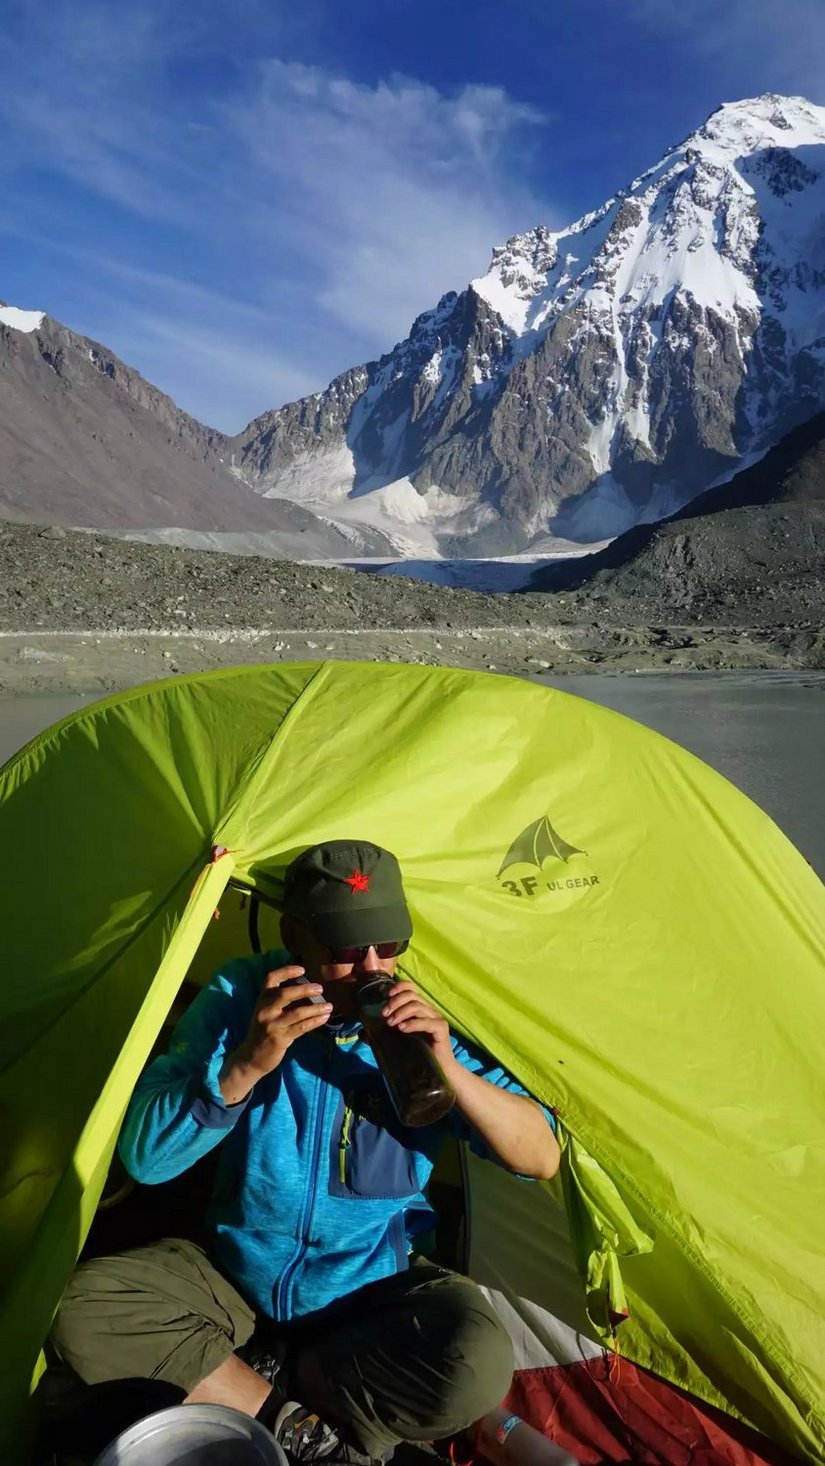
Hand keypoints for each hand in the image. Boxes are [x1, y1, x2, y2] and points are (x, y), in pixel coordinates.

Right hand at [220, 966, 331, 1101]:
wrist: (251, 1057)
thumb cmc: (263, 1031)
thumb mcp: (267, 1012)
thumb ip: (280, 1001)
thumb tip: (308, 990)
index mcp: (261, 999)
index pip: (270, 978)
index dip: (286, 971)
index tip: (302, 969)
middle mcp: (265, 1009)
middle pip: (285, 994)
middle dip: (305, 990)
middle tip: (320, 988)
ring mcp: (272, 1024)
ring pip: (297, 1013)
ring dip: (316, 1008)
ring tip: (329, 1006)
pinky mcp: (280, 1038)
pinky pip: (301, 1027)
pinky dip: (315, 1021)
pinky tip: (324, 1018)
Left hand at [381, 981, 456, 1075]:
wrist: (435, 1073)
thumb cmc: (417, 1054)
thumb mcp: (395, 1041)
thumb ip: (380, 1035)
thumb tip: (361, 1032)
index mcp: (419, 1009)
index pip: (411, 988)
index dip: (399, 987)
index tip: (386, 996)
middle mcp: (429, 1010)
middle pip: (412, 995)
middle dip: (395, 1002)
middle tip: (384, 1015)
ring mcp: (436, 1019)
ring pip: (418, 1006)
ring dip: (401, 1012)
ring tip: (391, 1024)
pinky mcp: (442, 1029)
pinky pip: (428, 1022)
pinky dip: (413, 1023)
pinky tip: (402, 1029)